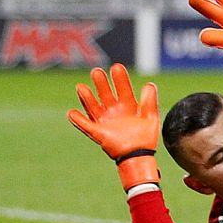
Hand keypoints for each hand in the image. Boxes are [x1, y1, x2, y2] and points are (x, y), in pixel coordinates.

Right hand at [69, 63, 160, 189]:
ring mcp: (105, 121)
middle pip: (105, 94)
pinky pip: (86, 125)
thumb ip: (150, 102)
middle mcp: (114, 112)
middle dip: (101, 83)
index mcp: (128, 107)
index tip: (116, 67)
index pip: (123, 89)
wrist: (139, 156)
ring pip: (93, 106)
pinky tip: (71, 112)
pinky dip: (78, 119)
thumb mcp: (151, 117)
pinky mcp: (98, 132)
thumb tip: (149, 84)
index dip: (120, 79)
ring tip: (81, 87)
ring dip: (87, 97)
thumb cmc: (146, 138)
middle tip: (96, 71)